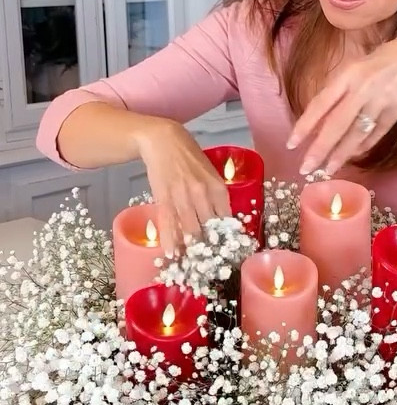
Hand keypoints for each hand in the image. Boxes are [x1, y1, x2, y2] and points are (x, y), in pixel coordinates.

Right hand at [134, 118, 231, 253]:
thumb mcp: (210, 173)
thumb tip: (219, 218)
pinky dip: (171, 241)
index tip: (226, 253)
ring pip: (190, 230)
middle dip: (210, 248)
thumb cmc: (189, 156)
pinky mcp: (165, 198)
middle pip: (209, 228)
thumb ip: (215, 195)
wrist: (163, 141)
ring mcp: (183, 197)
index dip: (226, 238)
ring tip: (192, 263)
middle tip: (209, 263)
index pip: (226, 219)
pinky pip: (170, 224)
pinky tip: (173, 254)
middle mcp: (203, 194)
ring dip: (191, 249)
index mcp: (218, 188)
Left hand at [287, 33, 396, 175]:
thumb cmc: (395, 53)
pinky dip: (364, 146)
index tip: (292, 142)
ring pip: (356, 134)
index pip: (321, 103)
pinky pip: (376, 134)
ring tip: (327, 170)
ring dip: (341, 154)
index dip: (305, 125)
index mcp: (350, 73)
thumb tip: (328, 107)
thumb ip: (346, 83)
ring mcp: (381, 103)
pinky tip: (352, 157)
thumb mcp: (364, 60)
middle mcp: (363, 89)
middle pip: (337, 124)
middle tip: (306, 168)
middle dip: (320, 149)